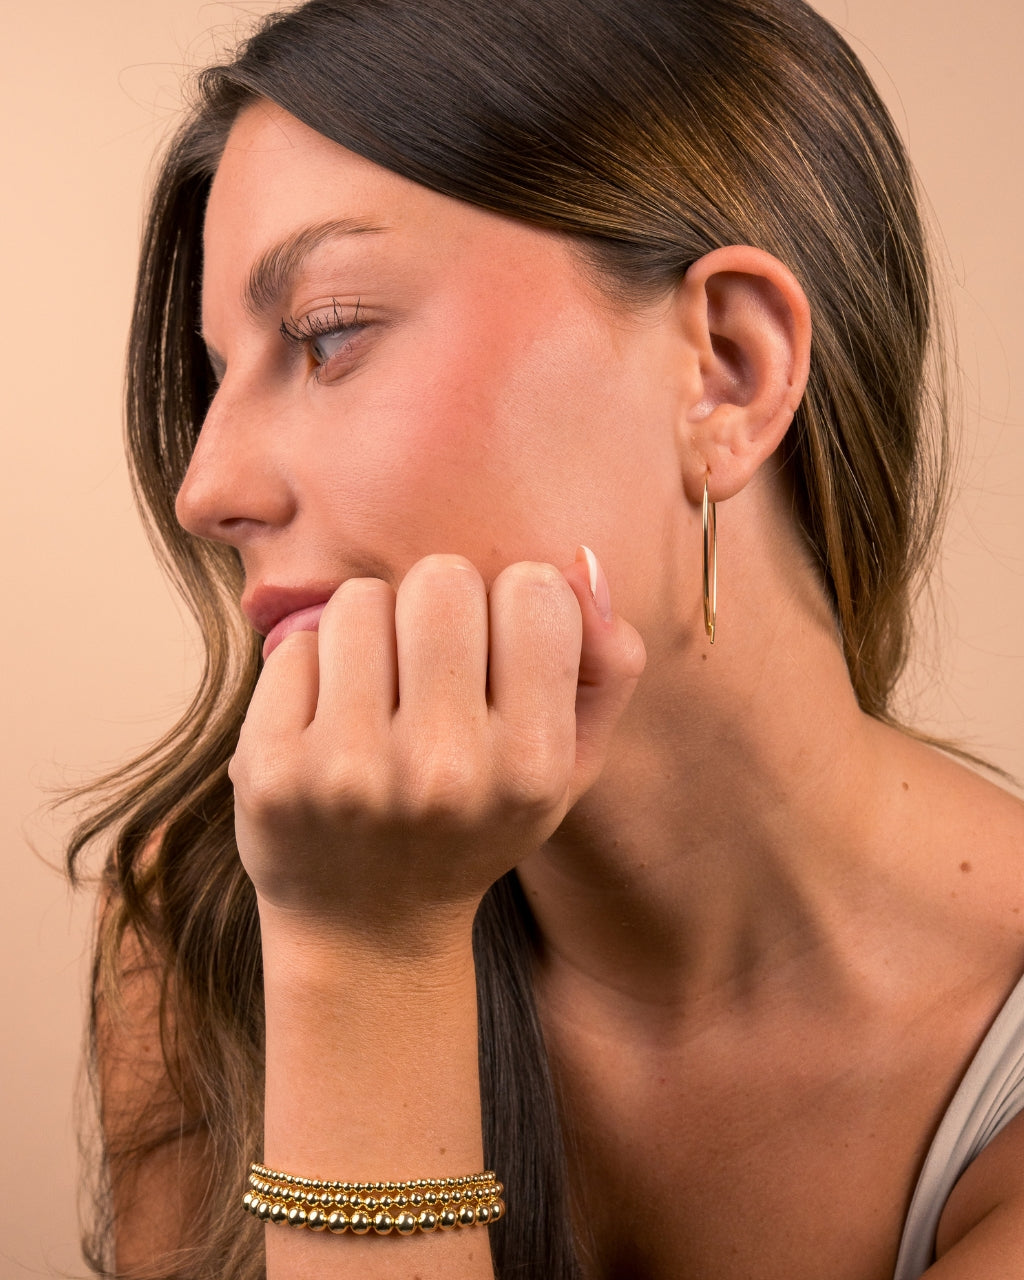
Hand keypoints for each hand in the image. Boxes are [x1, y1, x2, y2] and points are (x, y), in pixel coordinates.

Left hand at [229, 549, 644, 950]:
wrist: (367, 930)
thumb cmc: (474, 827)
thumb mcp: (565, 770)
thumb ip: (602, 669)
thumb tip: (579, 564)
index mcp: (531, 765)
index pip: (534, 590)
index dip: (514, 606)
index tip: (498, 654)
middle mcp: (444, 770)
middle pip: (442, 580)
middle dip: (436, 606)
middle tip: (429, 667)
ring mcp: (350, 772)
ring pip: (359, 601)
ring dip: (371, 633)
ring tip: (377, 697)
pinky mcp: (271, 770)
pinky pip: (295, 647)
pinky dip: (313, 671)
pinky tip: (326, 727)